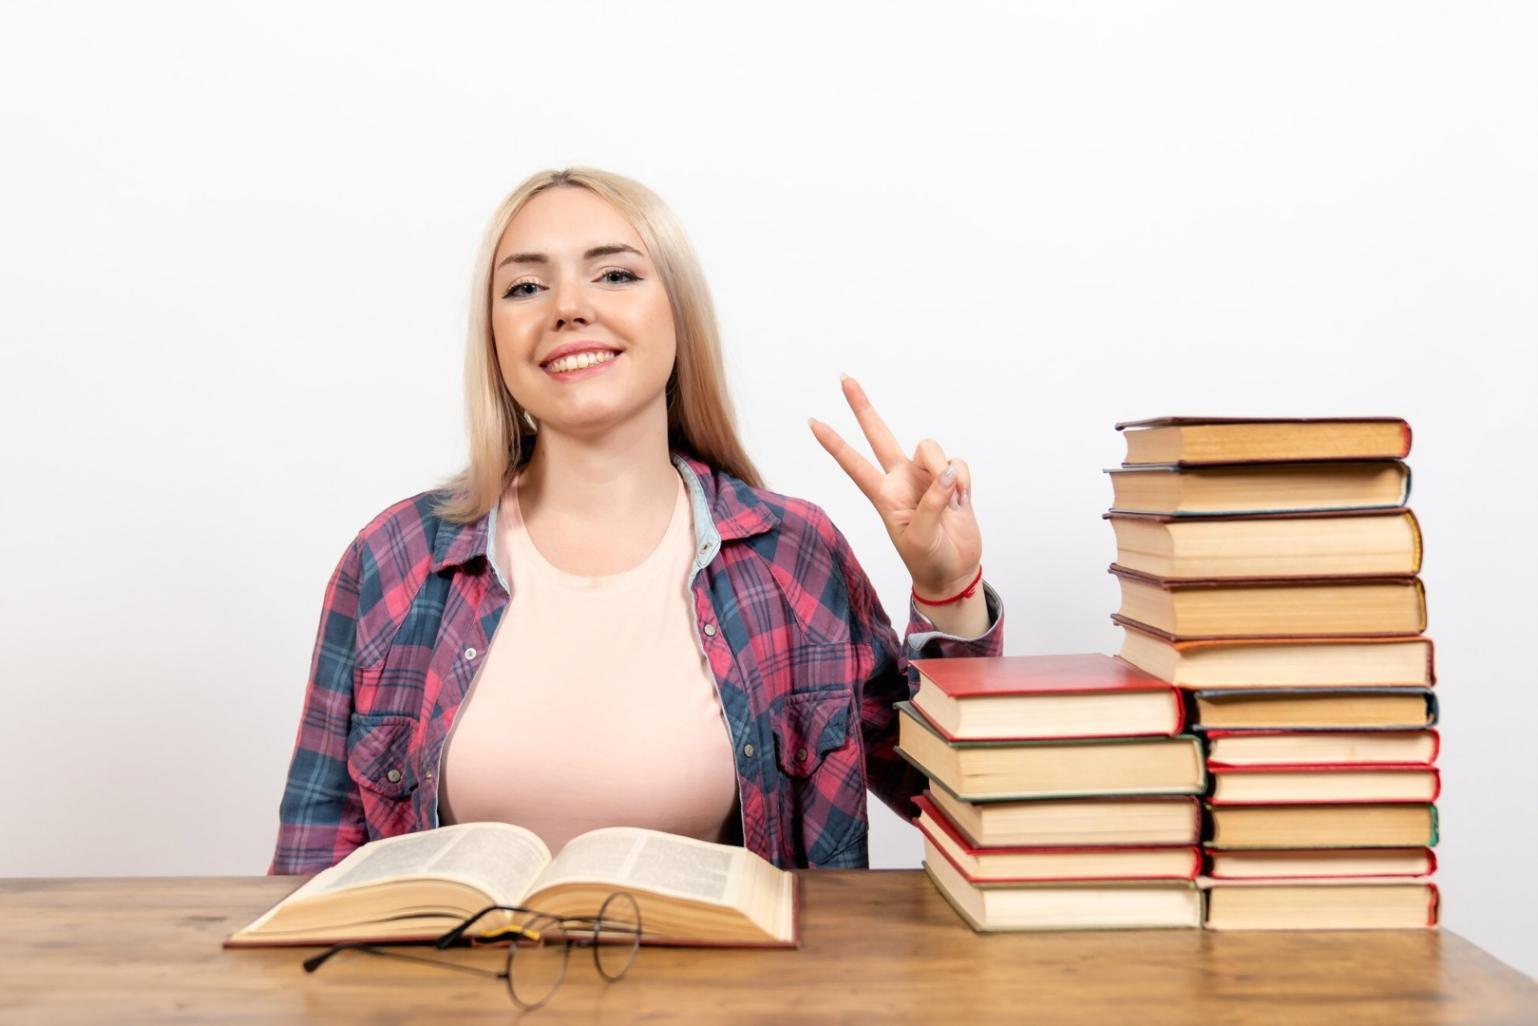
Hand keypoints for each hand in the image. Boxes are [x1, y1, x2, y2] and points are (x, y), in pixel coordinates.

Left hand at [808, 374, 981, 597]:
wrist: (954, 572)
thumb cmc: (927, 560)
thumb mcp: (919, 537)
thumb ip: (931, 503)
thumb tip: (947, 473)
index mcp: (883, 494)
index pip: (853, 463)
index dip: (833, 444)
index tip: (812, 423)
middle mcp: (902, 479)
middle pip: (879, 434)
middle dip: (862, 407)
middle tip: (844, 379)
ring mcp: (927, 477)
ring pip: (930, 448)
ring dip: (941, 469)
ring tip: (951, 501)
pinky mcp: (952, 480)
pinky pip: (958, 465)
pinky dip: (964, 482)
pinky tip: (962, 503)